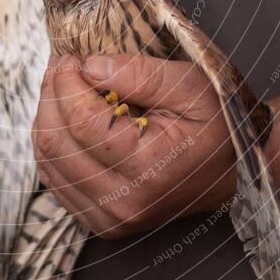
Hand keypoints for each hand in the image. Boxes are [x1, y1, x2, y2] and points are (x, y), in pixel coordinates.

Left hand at [32, 53, 235, 238]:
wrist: (232, 172)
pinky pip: (54, 179)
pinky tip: (66, 119)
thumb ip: (141, 74)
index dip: (66, 83)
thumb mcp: (191, 87)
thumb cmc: (217, 126)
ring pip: (48, 160)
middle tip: (62, 66)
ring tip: (63, 87)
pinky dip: (52, 144)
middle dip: (51, 94)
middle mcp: (125, 201)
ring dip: (47, 116)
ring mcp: (110, 218)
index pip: (81, 122)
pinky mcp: (100, 222)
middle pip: (56, 141)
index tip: (71, 58)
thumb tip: (90, 66)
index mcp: (150, 168)